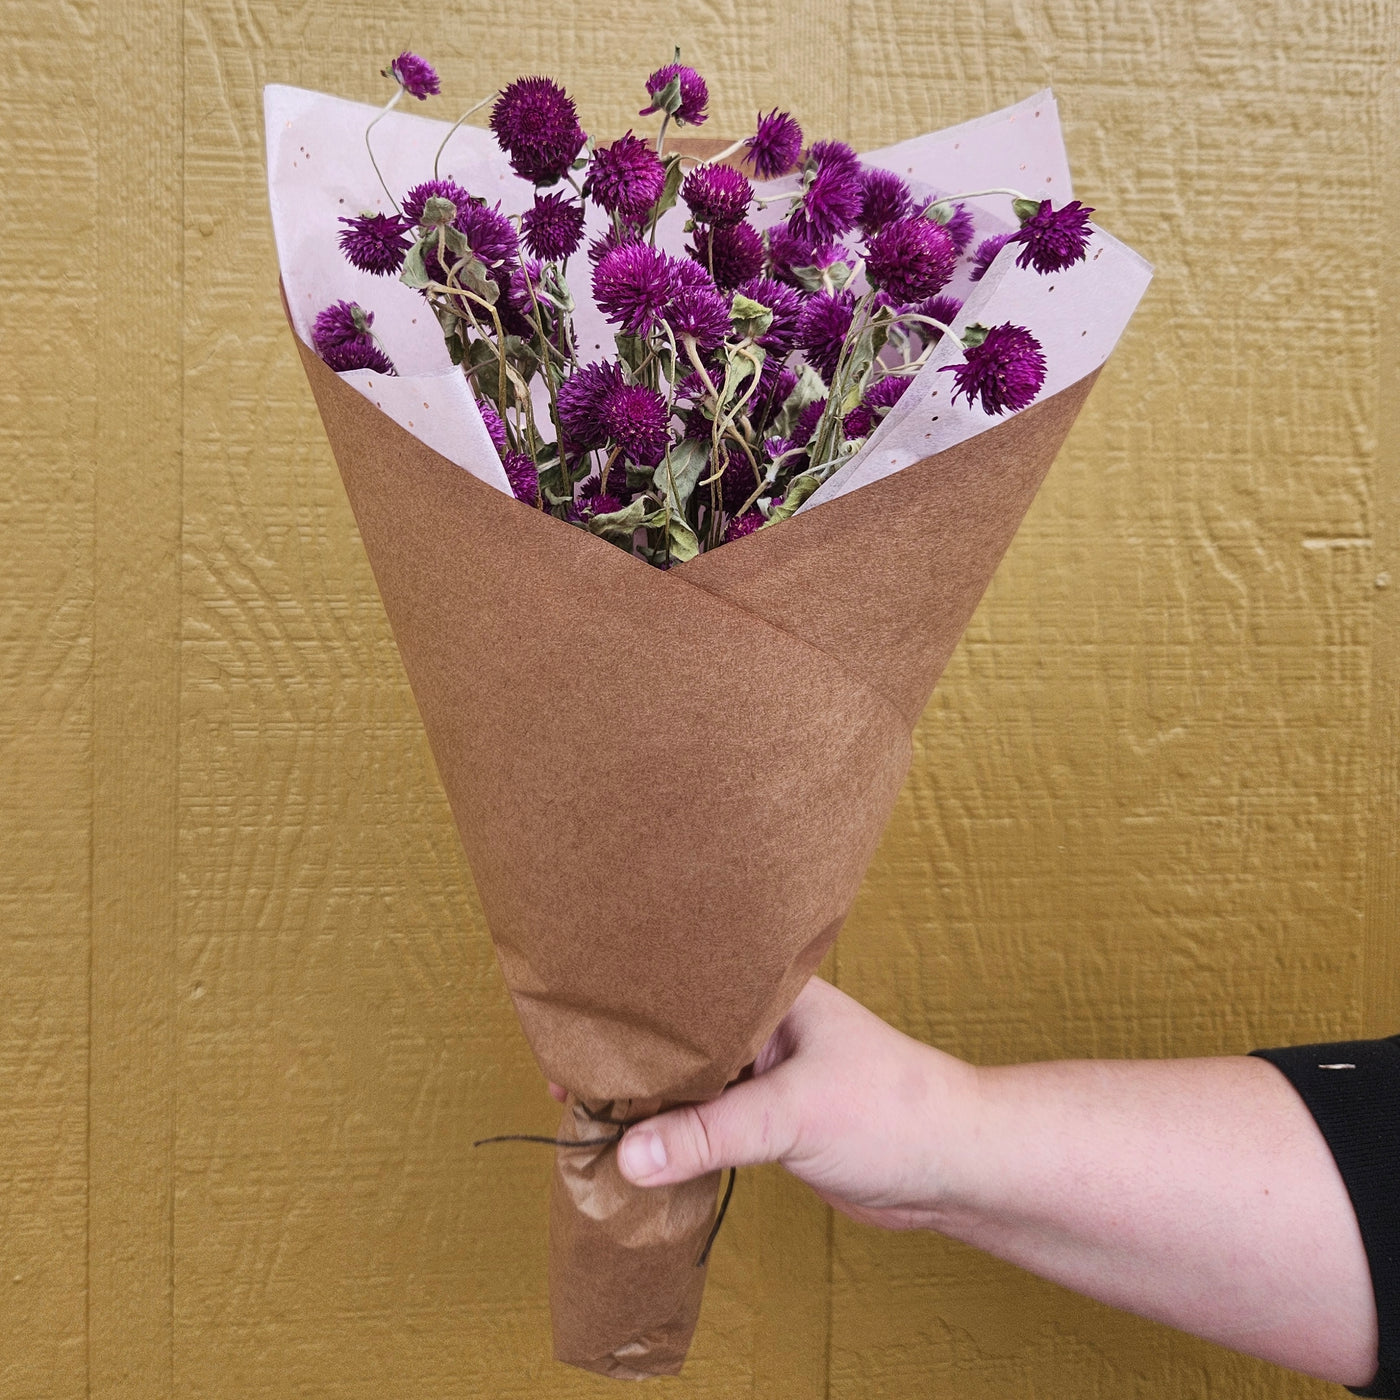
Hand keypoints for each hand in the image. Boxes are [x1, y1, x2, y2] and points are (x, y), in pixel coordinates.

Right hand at [549, 976, 974, 1229]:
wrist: (955, 1168)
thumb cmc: (893, 1113)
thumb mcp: (792, 1116)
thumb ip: (710, 1134)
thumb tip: (626, 1155)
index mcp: (769, 994)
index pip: (683, 991)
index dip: (628, 1011)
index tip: (573, 1035)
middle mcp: (762, 1026)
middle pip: (678, 1038)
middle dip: (629, 1060)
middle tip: (568, 1080)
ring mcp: (765, 1072)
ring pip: (690, 1082)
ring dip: (650, 1102)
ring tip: (590, 1116)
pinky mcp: (770, 1118)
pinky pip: (707, 1120)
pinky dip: (675, 1135)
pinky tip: (639, 1149)